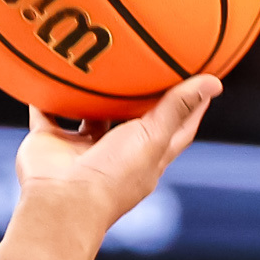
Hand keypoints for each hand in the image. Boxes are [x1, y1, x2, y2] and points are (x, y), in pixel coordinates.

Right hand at [13, 75, 220, 239]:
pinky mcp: (51, 143)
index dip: (190, 106)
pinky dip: (44, 95)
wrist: (62, 201)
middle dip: (138, 94)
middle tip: (146, 59)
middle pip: (130, 118)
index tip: (202, 78)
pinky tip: (48, 69)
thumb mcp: (154, 137)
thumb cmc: (113, 176)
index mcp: (145, 157)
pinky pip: (46, 113)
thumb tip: (215, 82)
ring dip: (92, 92)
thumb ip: (179, 107)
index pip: (175, 128)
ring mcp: (81, 149)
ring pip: (89, 113)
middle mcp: (114, 154)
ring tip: (98, 59)